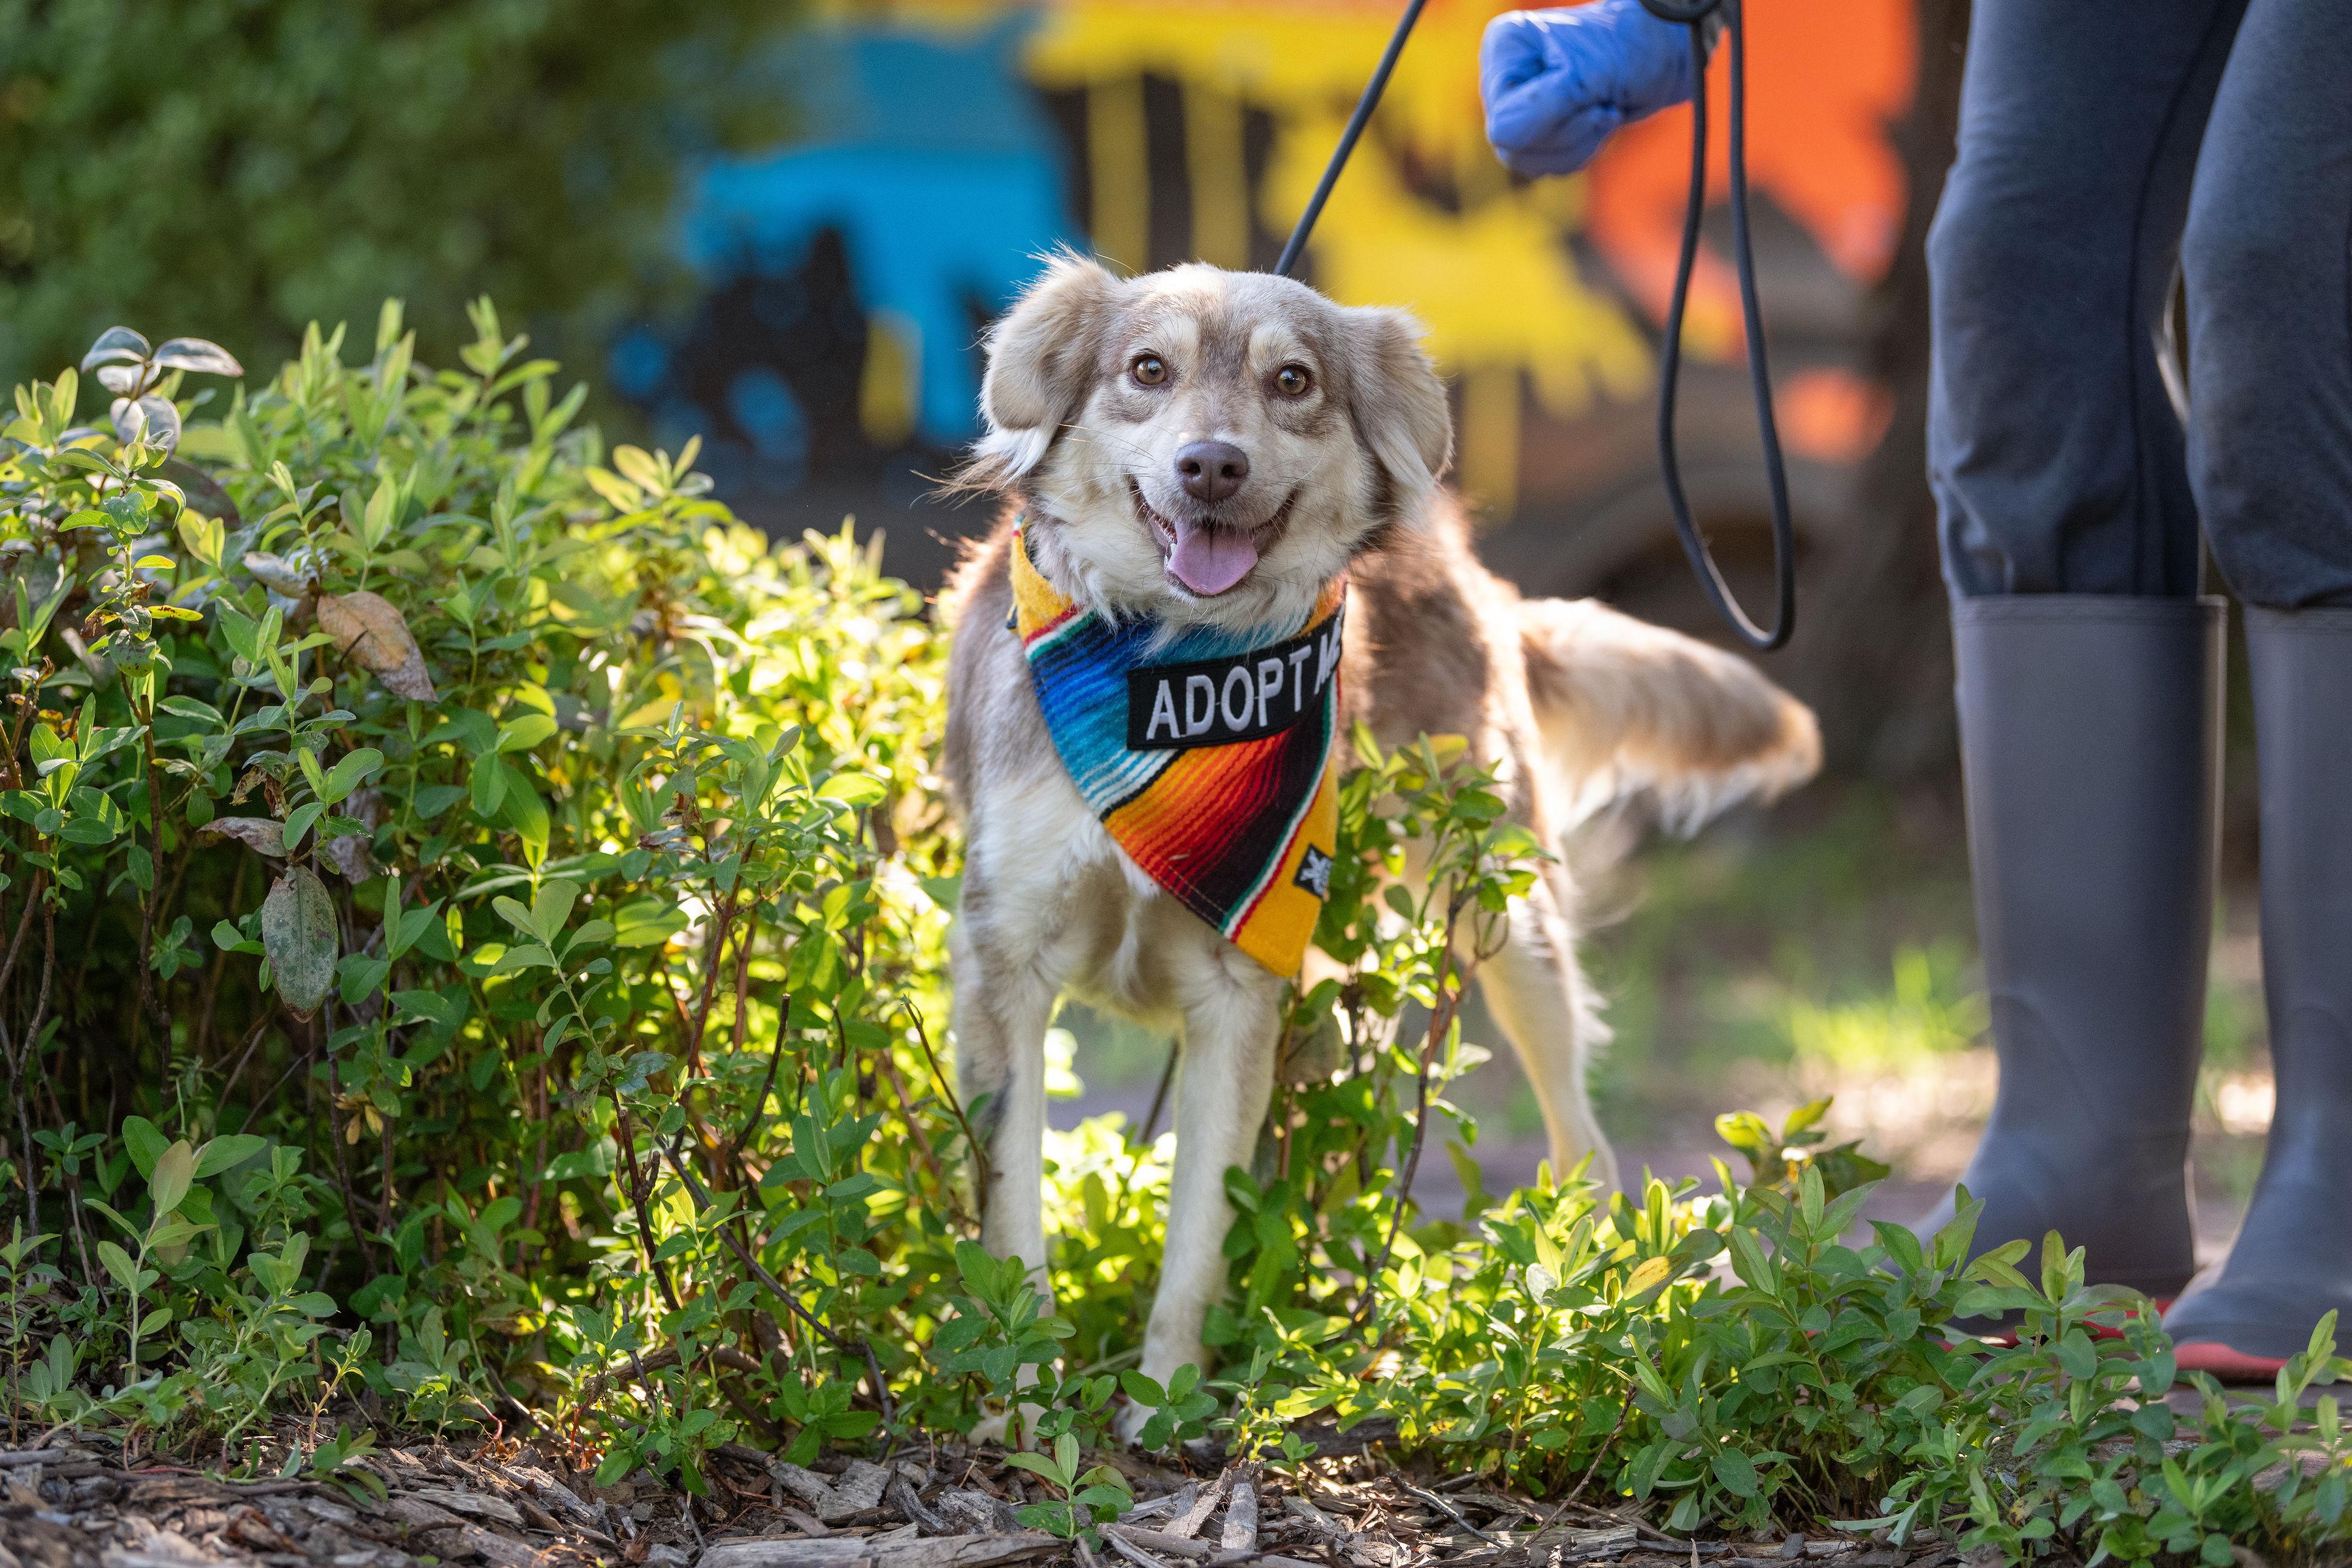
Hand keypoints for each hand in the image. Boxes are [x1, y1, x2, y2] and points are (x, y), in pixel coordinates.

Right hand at [1480, 0, 1701, 177]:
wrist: (1666, 52)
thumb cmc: (1630, 47)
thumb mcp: (1586, 74)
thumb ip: (1541, 107)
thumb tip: (1502, 138)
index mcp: (1505, 49)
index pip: (1502, 122)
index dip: (1548, 123)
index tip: (1588, 97)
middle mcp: (1505, 77)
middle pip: (1512, 147)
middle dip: (1567, 136)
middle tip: (1601, 107)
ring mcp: (1522, 103)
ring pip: (1530, 160)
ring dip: (1578, 144)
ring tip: (1604, 111)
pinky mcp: (1542, 125)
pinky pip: (1549, 164)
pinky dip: (1581, 150)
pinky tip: (1600, 122)